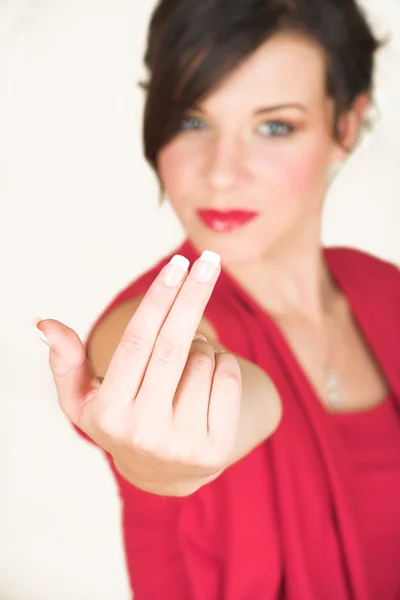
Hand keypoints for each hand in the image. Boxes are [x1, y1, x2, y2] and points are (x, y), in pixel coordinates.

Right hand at [37, 252, 241, 495]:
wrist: (164, 473)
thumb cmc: (123, 421)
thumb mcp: (85, 400)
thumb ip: (66, 363)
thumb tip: (45, 324)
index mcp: (109, 412)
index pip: (137, 343)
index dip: (158, 300)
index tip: (176, 265)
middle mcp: (144, 431)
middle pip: (174, 345)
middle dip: (193, 295)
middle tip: (208, 261)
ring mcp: (182, 443)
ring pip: (205, 360)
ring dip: (204, 343)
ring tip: (188, 357)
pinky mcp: (215, 449)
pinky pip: (229, 379)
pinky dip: (223, 362)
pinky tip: (208, 376)